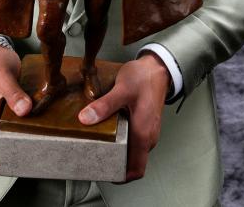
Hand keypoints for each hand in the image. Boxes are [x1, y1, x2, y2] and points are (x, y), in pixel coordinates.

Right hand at [0, 46, 31, 167]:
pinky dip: (9, 134)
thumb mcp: (5, 76)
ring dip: (10, 145)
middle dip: (10, 156)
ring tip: (31, 144)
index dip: (2, 164)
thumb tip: (24, 110)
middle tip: (32, 156)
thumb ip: (14, 94)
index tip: (21, 165)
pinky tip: (25, 129)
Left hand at [77, 53, 169, 181]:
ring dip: (117, 152)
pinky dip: (121, 141)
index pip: (136, 169)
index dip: (121, 177)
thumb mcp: (122, 90)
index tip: (104, 173)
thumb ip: (104, 106)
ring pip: (132, 151)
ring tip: (97, 145)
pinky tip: (108, 131)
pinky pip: (133, 140)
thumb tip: (85, 119)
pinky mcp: (145, 124)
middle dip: (114, 164)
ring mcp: (148, 131)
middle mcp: (148, 137)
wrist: (158, 67)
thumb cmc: (144, 78)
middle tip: (93, 158)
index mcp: (144, 134)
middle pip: (132, 162)